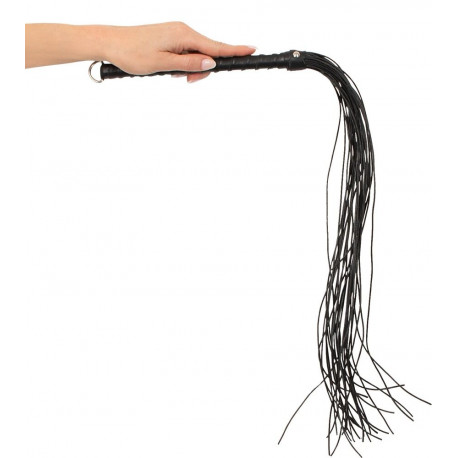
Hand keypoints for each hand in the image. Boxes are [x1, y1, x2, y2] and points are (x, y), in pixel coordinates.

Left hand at [104, 22, 255, 82]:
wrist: (110, 43)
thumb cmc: (132, 53)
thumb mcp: (162, 64)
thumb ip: (188, 63)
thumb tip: (211, 63)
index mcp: (183, 35)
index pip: (215, 46)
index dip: (234, 50)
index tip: (252, 50)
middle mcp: (183, 31)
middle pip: (207, 53)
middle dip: (202, 70)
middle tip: (186, 81)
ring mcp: (177, 34)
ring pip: (197, 55)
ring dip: (191, 69)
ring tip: (173, 75)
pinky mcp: (171, 38)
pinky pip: (187, 53)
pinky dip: (184, 64)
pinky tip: (171, 69)